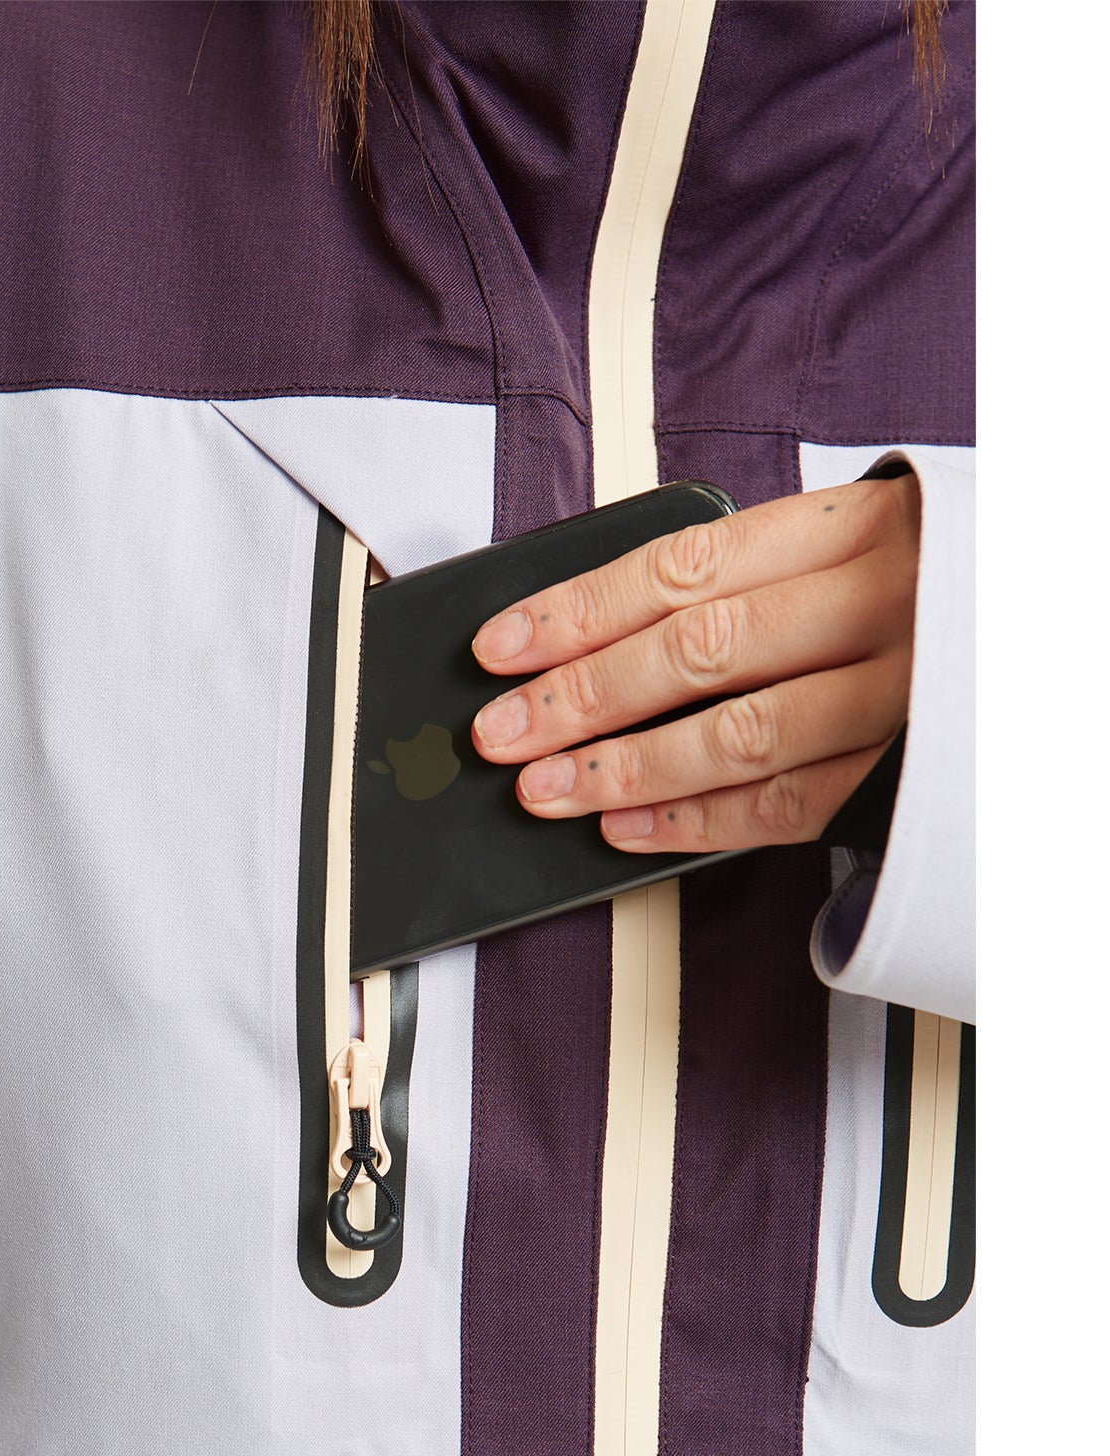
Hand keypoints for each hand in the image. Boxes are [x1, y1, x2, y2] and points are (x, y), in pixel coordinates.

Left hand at [469, 474, 919, 849]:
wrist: (1067, 622)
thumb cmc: (935, 579)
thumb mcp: (854, 541)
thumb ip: (749, 574)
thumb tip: (594, 629)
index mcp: (854, 527)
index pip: (685, 567)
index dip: (580, 611)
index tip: (501, 646)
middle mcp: (880, 606)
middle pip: (700, 653)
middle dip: (583, 698)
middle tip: (501, 732)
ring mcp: (902, 695)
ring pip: (742, 736)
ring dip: (627, 770)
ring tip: (545, 791)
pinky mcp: (911, 773)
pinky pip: (791, 805)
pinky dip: (699, 821)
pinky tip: (625, 829)